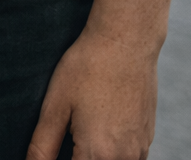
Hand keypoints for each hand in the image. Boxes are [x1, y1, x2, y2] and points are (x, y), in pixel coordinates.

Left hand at [26, 25, 158, 159]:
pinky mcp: (148, 137)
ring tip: (77, 131)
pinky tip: (96, 129)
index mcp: (99, 153)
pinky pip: (128, 158)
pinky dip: (110, 153)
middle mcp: (125, 158)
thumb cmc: (87, 68)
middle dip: (75, 157)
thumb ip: (42, 145)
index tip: (50, 151)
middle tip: (64, 136)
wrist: (126, 42)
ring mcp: (141, 149)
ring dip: (93, 156)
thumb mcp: (55, 105)